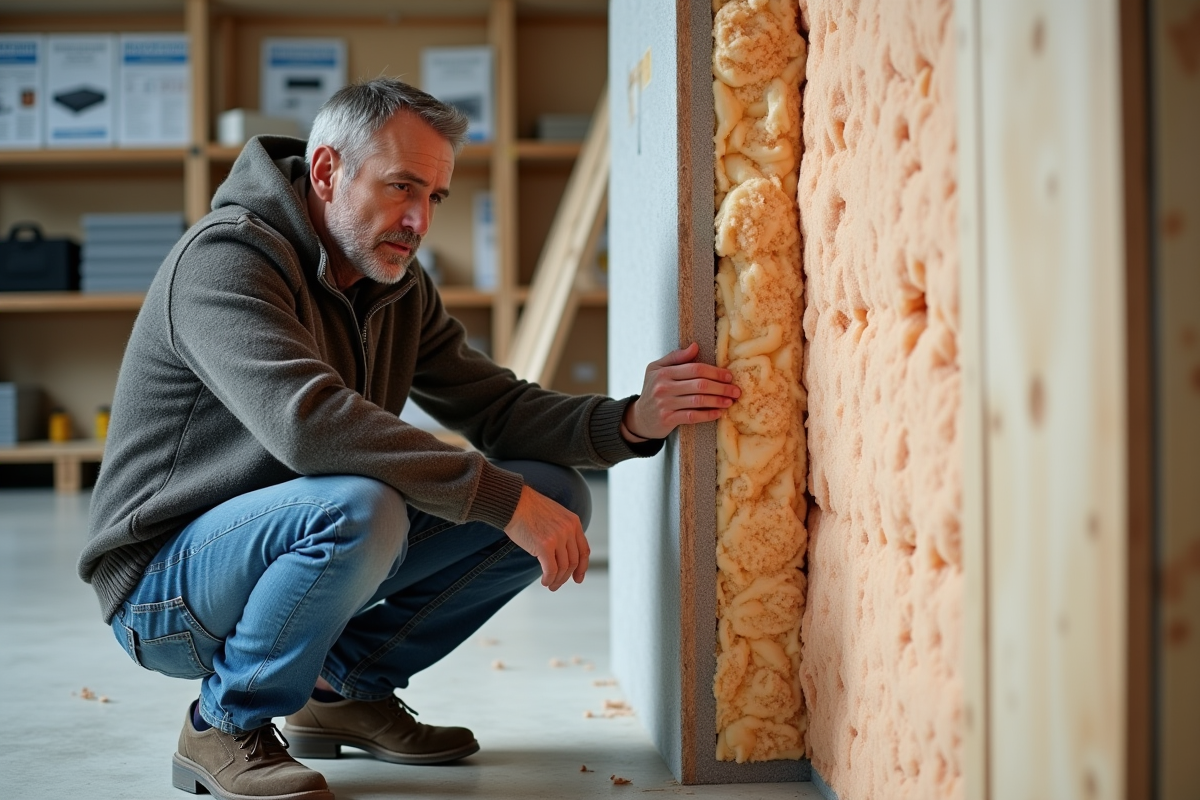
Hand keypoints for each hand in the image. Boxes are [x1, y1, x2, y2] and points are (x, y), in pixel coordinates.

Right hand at [503, 485, 589, 590]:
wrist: (513, 502)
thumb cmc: (528, 508)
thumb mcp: (554, 515)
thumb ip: (563, 531)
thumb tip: (563, 554)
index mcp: (573, 522)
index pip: (584, 550)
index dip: (582, 567)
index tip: (578, 578)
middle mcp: (568, 530)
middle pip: (574, 561)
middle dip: (567, 576)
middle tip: (558, 584)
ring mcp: (558, 538)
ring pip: (563, 568)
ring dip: (557, 580)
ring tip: (550, 585)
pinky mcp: (545, 546)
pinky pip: (551, 570)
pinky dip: (549, 579)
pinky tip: (544, 581)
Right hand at [622, 342, 740, 440]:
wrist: (640, 417)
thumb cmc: (653, 390)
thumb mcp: (657, 369)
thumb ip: (676, 357)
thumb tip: (695, 346)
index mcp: (663, 372)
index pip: (695, 369)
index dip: (715, 372)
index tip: (729, 376)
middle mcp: (663, 387)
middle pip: (700, 385)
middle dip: (721, 387)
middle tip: (736, 390)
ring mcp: (665, 404)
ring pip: (698, 401)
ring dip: (718, 401)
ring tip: (730, 401)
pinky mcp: (668, 419)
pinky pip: (692, 416)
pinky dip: (708, 415)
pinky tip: (719, 413)